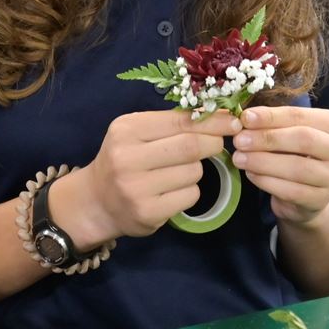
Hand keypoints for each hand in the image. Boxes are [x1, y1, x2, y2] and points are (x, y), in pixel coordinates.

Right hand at [58, 109, 238, 242]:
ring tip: (178, 172)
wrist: (96, 201)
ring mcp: (136, 188)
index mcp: (126, 130)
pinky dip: (190, 191)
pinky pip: (190, 195)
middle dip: (212, 143)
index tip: (232, 121)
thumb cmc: (123, 159)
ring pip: (193, 172)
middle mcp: (127, 158)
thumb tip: (221, 116)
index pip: (180, 121)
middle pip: (190, 146)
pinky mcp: (148, 213)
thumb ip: (171, 124)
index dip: (212, 121)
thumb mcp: (136, 133)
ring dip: (197, 170)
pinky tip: (173, 191)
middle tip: (217, 144)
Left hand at [230, 106, 328, 227]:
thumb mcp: (290, 133)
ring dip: (263, 161)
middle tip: (239, 140)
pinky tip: (251, 174)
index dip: (271, 116)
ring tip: (239, 158)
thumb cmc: (298, 154)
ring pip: (297, 167)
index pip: (302, 116)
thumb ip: (274, 124)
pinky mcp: (322, 200)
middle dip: (267, 138)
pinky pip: (291, 191)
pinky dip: (266, 181)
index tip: (245, 117)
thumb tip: (246, 119)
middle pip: (304, 139)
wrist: (308, 194)